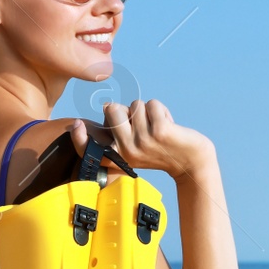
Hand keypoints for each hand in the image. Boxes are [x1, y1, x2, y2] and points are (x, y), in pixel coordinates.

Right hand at [88, 99, 212, 176]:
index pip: (89, 149)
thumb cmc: (162, 151)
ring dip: (149, 112)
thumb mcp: (136, 147)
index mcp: (118, 156)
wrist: (191, 164)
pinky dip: (162, 110)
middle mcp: (126, 150)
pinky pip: (152, 104)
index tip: (76, 125)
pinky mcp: (160, 131)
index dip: (79, 137)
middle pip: (112, 109)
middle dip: (128, 109)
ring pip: (136, 105)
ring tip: (158, 128)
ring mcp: (143, 141)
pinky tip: (169, 126)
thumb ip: (120, 130)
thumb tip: (107, 106)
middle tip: (143, 126)